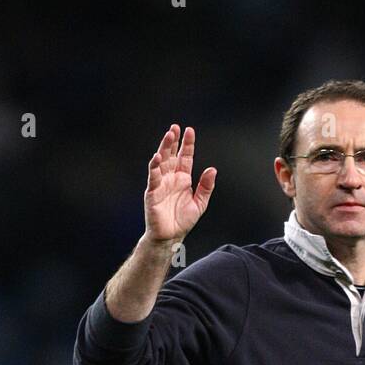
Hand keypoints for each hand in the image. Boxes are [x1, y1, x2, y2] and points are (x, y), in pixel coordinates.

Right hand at [144, 125, 216, 244]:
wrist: (171, 237)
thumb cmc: (183, 221)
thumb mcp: (200, 203)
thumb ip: (206, 187)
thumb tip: (212, 169)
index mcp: (183, 179)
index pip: (185, 157)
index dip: (187, 144)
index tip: (190, 131)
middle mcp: (171, 178)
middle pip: (171, 155)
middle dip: (173, 141)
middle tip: (175, 127)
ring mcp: (161, 183)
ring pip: (162, 161)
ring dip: (164, 148)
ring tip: (168, 135)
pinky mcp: (153, 191)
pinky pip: (153, 176)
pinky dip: (154, 166)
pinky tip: (157, 156)